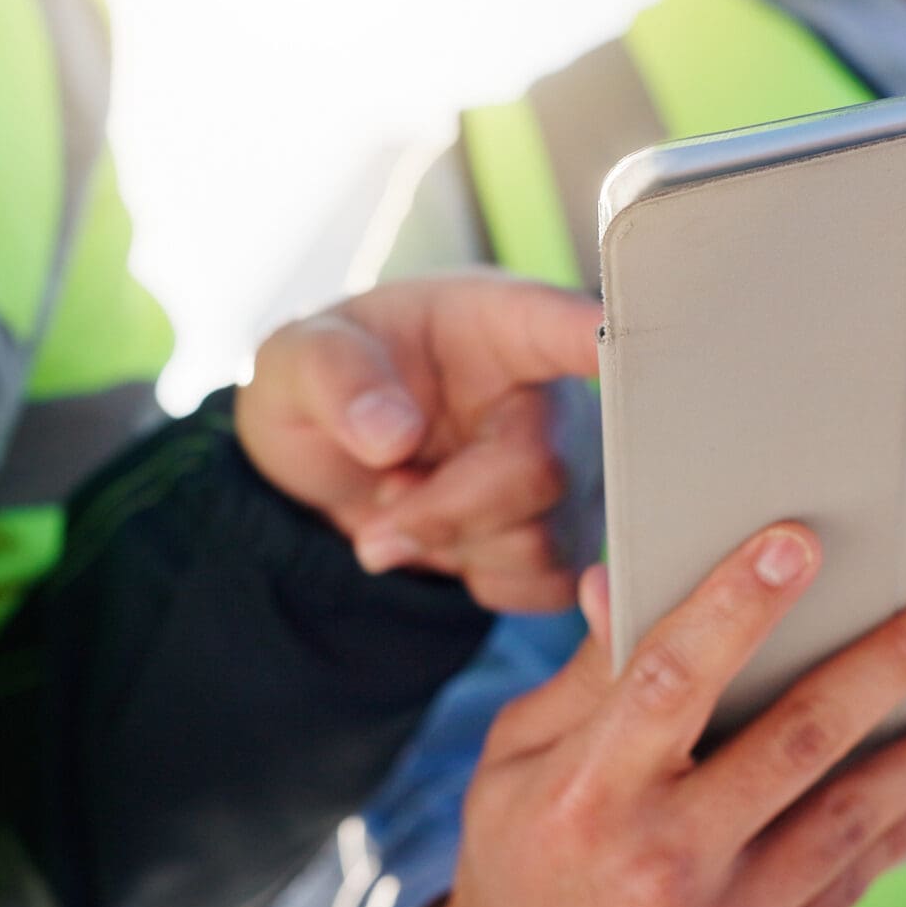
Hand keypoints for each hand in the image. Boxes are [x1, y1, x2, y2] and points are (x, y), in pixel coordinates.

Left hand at [235, 272, 604, 611]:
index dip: (591, 334)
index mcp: (496, 322)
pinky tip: (452, 542)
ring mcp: (572, 466)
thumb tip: (392, 433)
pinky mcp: (571, 534)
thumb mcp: (297, 363)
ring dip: (455, 544)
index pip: (557, 323)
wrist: (332, 466)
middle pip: (541, 469)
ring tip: (412, 504)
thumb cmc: (327, 388)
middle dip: (445, 509)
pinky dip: (484, 580)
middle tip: (382, 502)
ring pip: (545, 538)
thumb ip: (334, 378)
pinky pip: (550, 584)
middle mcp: (551, 391)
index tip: (608, 334)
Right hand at [418, 525, 905, 906]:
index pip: (671, 677)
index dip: (737, 606)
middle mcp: (653, 863)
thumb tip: (621, 578)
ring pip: (847, 818)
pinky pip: (847, 886)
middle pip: (796, 738)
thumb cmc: (525, 862)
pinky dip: (899, 832)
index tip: (801, 543)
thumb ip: (584, 680)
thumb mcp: (517, 766)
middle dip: (892, 662)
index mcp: (584, 793)